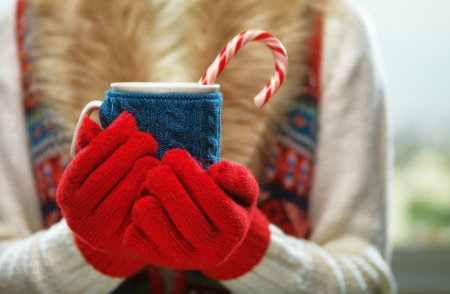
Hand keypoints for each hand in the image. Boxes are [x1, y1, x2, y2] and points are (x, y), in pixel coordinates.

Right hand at [57, 112, 158, 275]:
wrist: (113, 237)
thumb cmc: (106, 193)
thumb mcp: (95, 172)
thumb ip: (94, 147)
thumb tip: (90, 120)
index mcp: (67, 191)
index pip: (89, 155)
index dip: (111, 135)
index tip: (129, 119)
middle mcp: (77, 214)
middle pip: (109, 171)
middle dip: (132, 148)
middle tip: (149, 139)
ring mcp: (99, 231)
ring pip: (129, 188)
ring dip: (146, 166)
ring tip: (155, 157)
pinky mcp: (123, 241)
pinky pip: (143, 207)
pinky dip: (154, 189)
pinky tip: (161, 178)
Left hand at [123, 148, 264, 271]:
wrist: (208, 235)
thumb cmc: (225, 200)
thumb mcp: (242, 188)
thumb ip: (238, 177)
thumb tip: (217, 171)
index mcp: (236, 229)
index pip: (213, 200)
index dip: (189, 173)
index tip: (175, 155)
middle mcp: (211, 251)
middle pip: (182, 213)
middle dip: (164, 180)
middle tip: (159, 167)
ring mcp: (183, 260)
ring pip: (151, 220)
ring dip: (147, 194)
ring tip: (152, 183)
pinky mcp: (156, 261)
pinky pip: (133, 235)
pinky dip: (134, 214)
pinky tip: (147, 203)